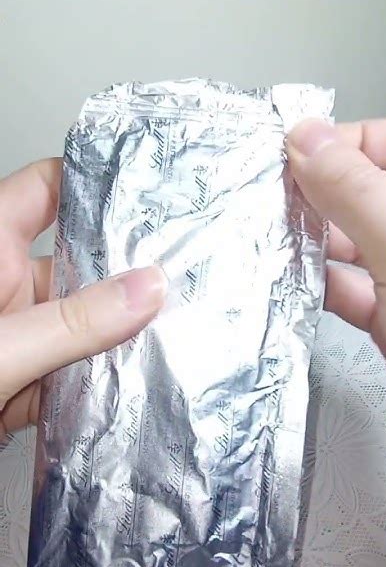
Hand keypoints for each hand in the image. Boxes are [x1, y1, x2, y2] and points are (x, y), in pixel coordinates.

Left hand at [0, 159, 165, 440]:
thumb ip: (73, 323)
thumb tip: (147, 289)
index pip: (46, 189)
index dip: (94, 182)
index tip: (152, 191)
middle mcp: (5, 285)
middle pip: (78, 264)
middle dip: (126, 274)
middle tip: (186, 274)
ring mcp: (17, 336)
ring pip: (81, 325)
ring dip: (118, 336)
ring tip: (178, 331)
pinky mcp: (22, 382)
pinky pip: (71, 372)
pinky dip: (98, 383)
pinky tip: (138, 385)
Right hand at [287, 117, 385, 452]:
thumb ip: (358, 190)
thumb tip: (308, 137)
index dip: (351, 142)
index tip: (296, 153)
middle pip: (377, 190)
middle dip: (325, 191)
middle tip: (273, 194)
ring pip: (361, 242)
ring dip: (317, 240)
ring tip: (271, 234)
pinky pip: (355, 292)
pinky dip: (321, 286)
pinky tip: (289, 282)